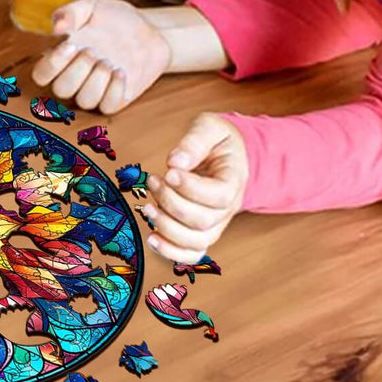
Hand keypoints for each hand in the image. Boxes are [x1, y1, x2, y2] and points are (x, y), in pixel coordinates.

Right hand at [30, 0, 170, 112]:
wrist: (151, 31)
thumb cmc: (117, 19)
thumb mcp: (91, 7)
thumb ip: (70, 12)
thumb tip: (56, 27)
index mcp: (63, 56)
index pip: (42, 74)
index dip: (51, 65)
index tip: (70, 45)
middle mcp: (76, 76)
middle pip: (61, 90)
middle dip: (76, 71)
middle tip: (93, 51)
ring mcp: (96, 89)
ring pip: (84, 101)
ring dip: (96, 80)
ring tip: (109, 61)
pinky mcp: (116, 98)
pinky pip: (107, 106)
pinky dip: (114, 90)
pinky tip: (121, 72)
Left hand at [144, 113, 248, 263]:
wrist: (228, 155)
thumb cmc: (218, 140)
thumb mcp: (210, 128)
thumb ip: (195, 141)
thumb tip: (176, 162)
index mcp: (234, 181)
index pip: (218, 196)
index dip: (190, 188)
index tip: (168, 171)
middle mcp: (227, 208)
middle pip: (203, 221)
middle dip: (171, 202)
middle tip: (153, 180)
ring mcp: (215, 223)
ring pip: (195, 241)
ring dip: (166, 227)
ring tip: (147, 206)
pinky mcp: (200, 231)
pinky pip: (191, 253)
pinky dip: (171, 252)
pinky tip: (152, 238)